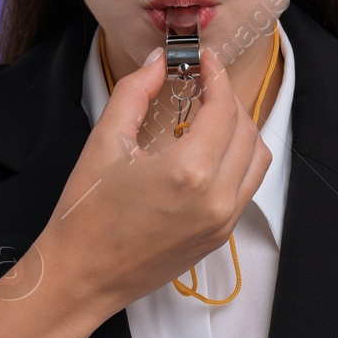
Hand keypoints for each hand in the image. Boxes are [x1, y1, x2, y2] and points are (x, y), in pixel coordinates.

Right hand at [36, 42, 272, 318]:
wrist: (80, 276)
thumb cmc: (87, 214)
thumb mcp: (105, 141)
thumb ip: (135, 92)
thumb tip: (158, 62)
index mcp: (188, 171)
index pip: (222, 108)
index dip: (216, 76)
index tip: (205, 60)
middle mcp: (216, 198)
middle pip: (246, 130)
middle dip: (228, 100)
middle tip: (203, 85)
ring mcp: (223, 221)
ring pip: (257, 160)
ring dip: (241, 131)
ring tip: (210, 117)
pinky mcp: (220, 237)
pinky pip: (246, 188)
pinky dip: (238, 161)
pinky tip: (209, 152)